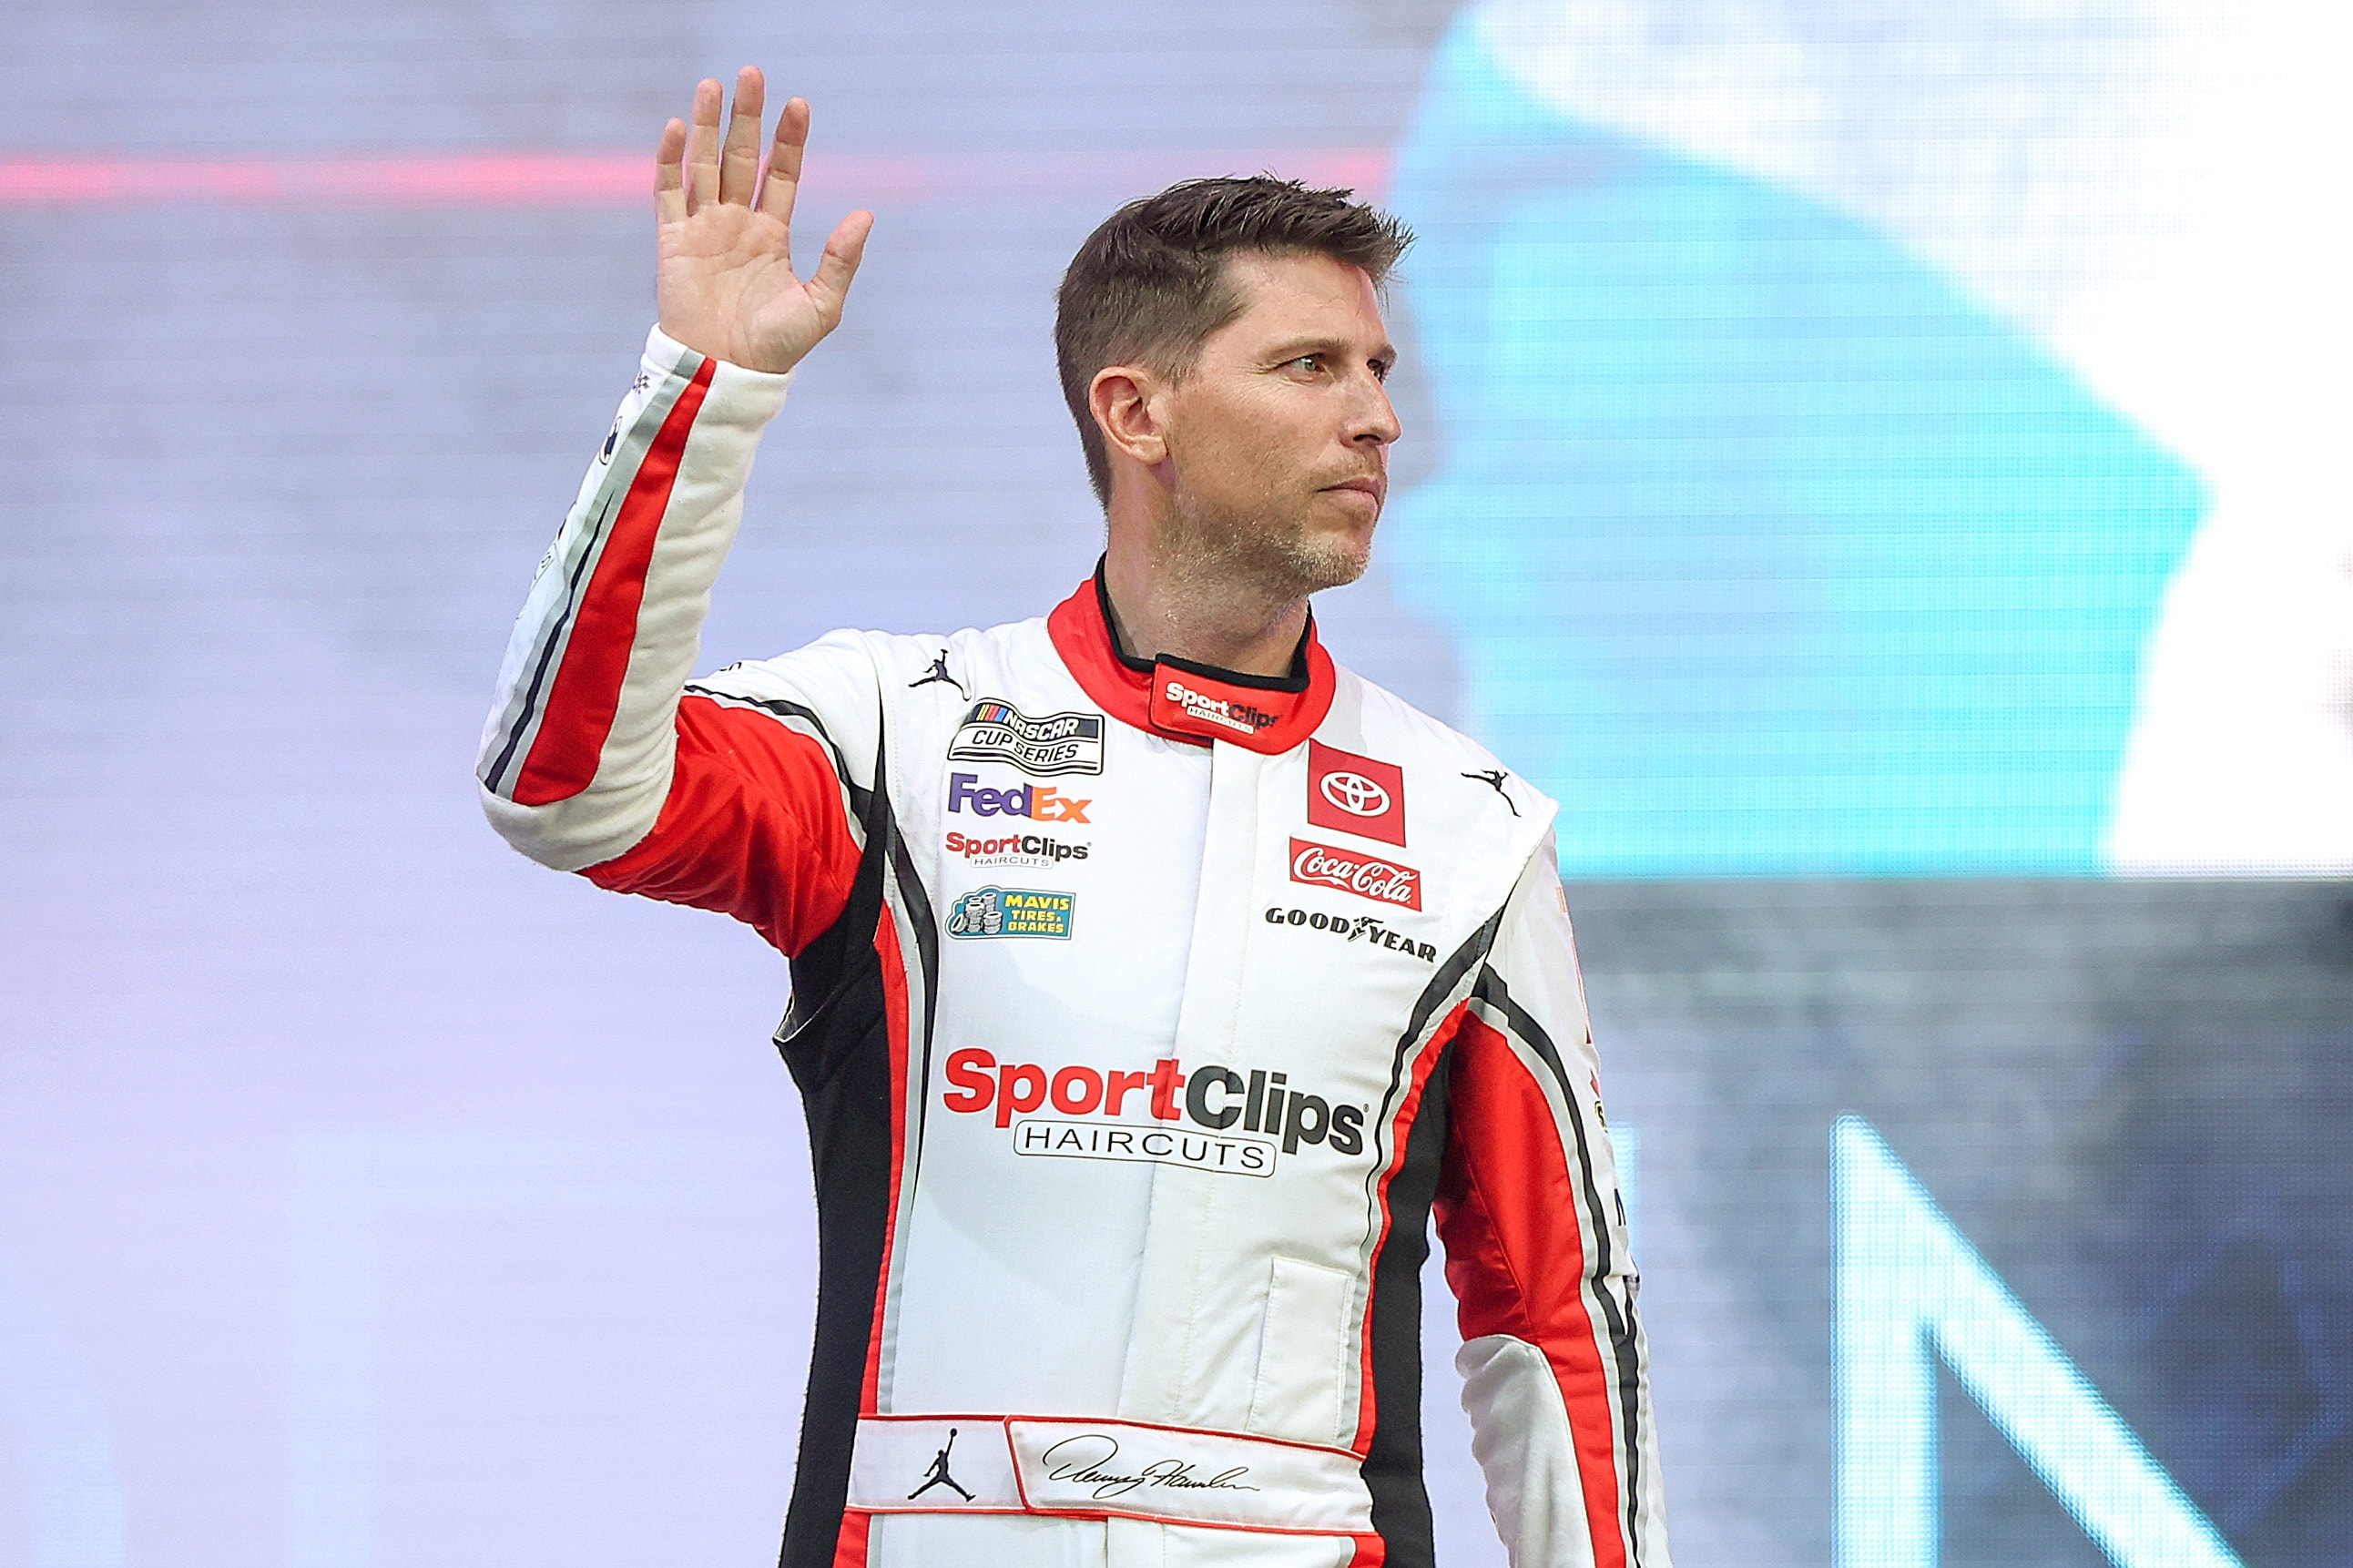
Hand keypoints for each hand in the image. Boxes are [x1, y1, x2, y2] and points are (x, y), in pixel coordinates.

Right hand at [654, 68, 873, 374]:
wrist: (727, 373)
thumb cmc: (776, 348)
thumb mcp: (821, 305)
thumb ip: (840, 259)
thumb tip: (866, 215)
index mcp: (771, 234)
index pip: (782, 174)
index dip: (789, 140)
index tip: (798, 105)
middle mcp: (737, 224)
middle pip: (742, 157)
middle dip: (747, 117)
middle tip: (752, 74)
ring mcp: (703, 230)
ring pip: (704, 164)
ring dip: (705, 125)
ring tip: (711, 86)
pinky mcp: (672, 242)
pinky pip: (668, 193)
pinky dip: (669, 160)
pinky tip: (675, 127)